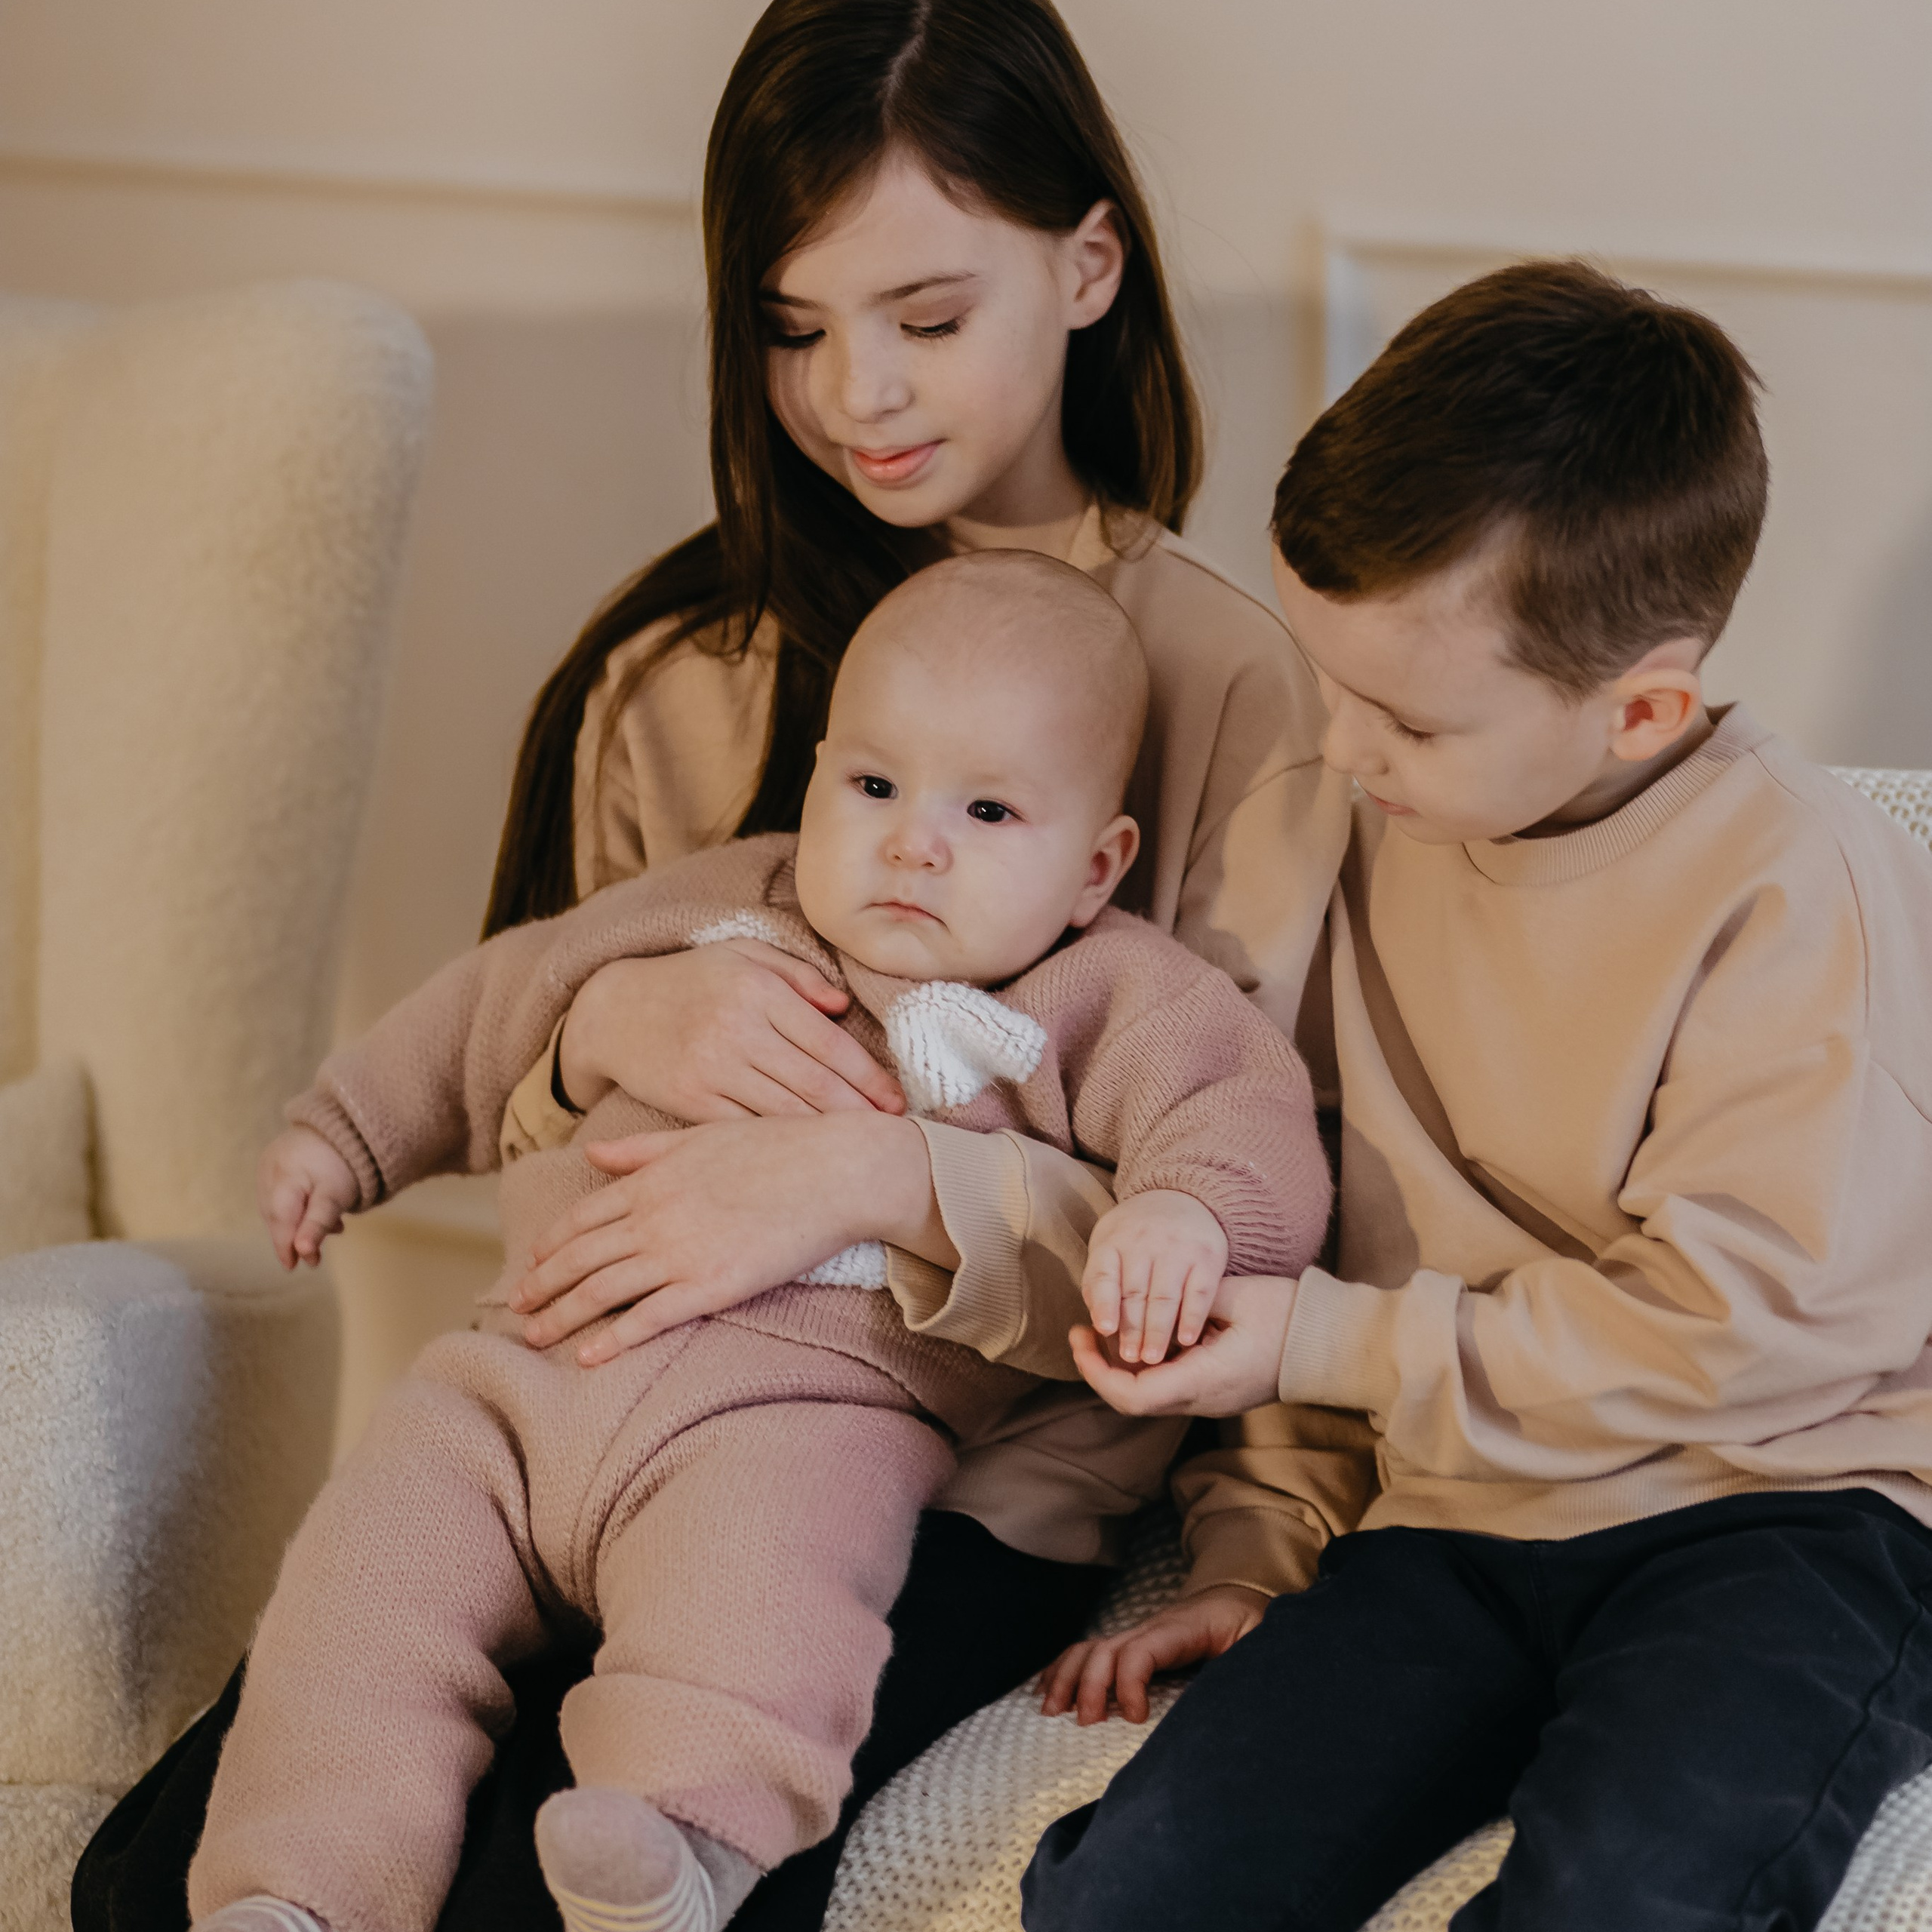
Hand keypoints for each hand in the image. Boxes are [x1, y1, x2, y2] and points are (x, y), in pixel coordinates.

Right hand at [257, 1126, 357, 1269]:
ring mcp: (269, 1164)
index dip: (285, 1246)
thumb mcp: (335, 1196)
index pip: (280, 1220)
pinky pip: (279, 1191)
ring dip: (299, 1222)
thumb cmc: (345, 1161)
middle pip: (277, 1215)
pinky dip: (297, 1206)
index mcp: (284, 1178)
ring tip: (331, 1227)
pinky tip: (319, 1210)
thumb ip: (317, 1224)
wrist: (347, 1125)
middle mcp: (269, 1171)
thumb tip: (301, 1252)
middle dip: (296, 1237)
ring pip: (278, 1205)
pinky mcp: (274, 1160)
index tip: (294, 1267)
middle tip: (316, 1257)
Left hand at [511, 1110, 944, 1364]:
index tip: (532, 1263)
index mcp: (653, 1178)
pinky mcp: (712, 1286)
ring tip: (536, 1335)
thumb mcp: (704, 1134)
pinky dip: (613, 1339)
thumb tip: (595, 1156)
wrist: (837, 1170)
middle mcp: (655, 1216)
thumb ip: (645, 1148)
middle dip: (543, 1284)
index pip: (583, 1217)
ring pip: (603, 1289)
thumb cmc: (781, 1145)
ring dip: (563, 1315)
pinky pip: (649, 1318)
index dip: (552, 1244)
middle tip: (518, 1306)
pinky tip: (589, 1356)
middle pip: (581, 1256)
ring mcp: (681, 1252)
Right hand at [556, 940, 904, 1121]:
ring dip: (828, 1135)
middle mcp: (737, 1030)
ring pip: (785, 1112)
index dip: (870, 1077)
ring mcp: (711, 1069)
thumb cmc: (690, 980)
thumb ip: (797, 974)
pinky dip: (780, 1146)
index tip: (897, 1102)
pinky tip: (807, 1158)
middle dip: (859, 1113)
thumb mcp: (742, 955)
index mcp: (758, 991)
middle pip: (815, 1083)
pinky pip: (746, 1129)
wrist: (611, 1011)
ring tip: (861, 1151)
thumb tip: (843, 1006)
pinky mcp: (689, 1102)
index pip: (829, 1043)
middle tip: (892, 1135)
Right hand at [1038, 1584, 1268, 1723]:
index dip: (1129, 1684)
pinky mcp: (1130, 1646)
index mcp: (1181, 1631)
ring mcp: (1136, 1636)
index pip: (1141, 1650)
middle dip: (1088, 1687)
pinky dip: (1063, 1672)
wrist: (1238, 1599)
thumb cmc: (1250, 1626)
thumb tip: (1240, 1697)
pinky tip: (1048, 1695)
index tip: (1137, 1719)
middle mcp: (1150, 1630)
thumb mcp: (1260, 1640)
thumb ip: (1251, 1662)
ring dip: (1065, 1678)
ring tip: (1050, 1713)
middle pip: (1105, 1649)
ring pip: (1089, 1649)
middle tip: (1086, 1726)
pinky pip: (1088, 1653)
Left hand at [1070, 1273, 1295, 1416]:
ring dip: (1122, 1366)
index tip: (1081, 1337)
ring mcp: (1211, 1399)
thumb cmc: (1289, 1316)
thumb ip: (1188, 1299)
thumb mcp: (1235, 1296)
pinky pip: (1170, 1385)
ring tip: (1104, 1328)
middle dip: (1100, 1368)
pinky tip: (1141, 1333)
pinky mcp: (1217, 1390)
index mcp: (1204, 1379)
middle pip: (1133, 1401)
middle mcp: (1204, 1399)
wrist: (1334, 1345)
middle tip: (1082, 1331)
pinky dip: (1147, 1364)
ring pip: (1150, 1394)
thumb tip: (1152, 1299)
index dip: (1097, 1372)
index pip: (1133, 1396)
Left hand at [1082, 1189, 1228, 1364]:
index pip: (1104, 1274)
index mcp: (1113, 1240)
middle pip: (1135, 1292)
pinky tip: (1186, 1340)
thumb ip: (1101, 1283)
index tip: (1105, 1330)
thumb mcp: (1111, 1245)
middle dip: (1131, 1330)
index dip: (1104, 1303)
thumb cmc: (1136, 1235)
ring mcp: (1178, 1247)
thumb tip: (1097, 1327)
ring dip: (1157, 1330)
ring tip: (1151, 1358)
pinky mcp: (1207, 1255)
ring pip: (1165, 1296)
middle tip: (1129, 1359)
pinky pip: (1199, 1292)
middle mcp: (1144, 1241)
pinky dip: (1192, 1317)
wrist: (1182, 1196)